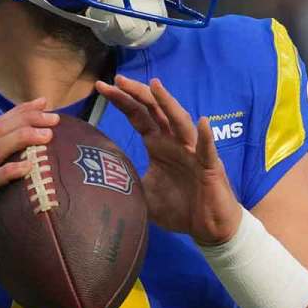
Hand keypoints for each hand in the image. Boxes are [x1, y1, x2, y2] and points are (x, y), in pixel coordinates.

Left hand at [96, 76, 241, 244]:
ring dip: (169, 104)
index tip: (101, 86)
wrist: (208, 228)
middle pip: (155, 110)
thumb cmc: (180, 208)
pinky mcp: (209, 167)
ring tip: (156, 86)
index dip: (122, 100)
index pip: (138, 115)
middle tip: (118, 79)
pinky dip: (205, 136)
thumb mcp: (144, 194)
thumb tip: (98, 181)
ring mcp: (193, 152)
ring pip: (180, 122)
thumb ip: (126, 182)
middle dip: (138, 93)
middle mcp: (174, 142)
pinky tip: (202, 122)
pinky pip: (207, 150)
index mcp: (158, 144)